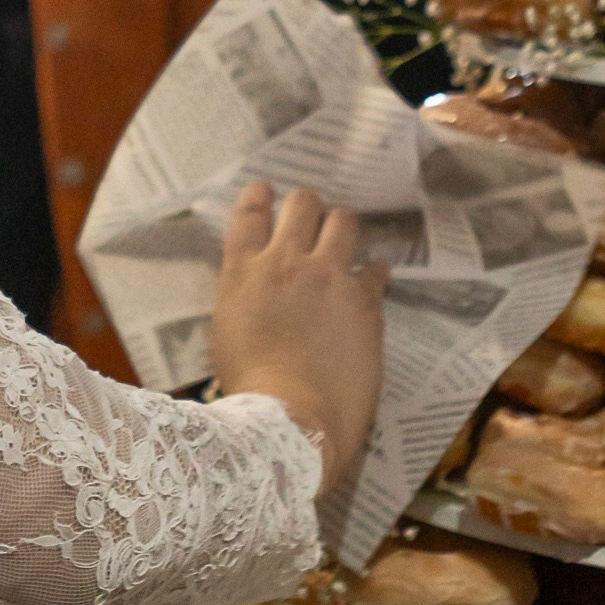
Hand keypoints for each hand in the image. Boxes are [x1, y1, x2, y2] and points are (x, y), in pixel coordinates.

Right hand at [209, 182, 385, 491]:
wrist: (294, 414)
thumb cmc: (250, 384)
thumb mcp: (228, 329)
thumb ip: (244, 296)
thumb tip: (258, 286)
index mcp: (243, 271)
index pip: (250, 213)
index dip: (259, 195)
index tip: (266, 190)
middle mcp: (286, 262)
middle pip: (301, 204)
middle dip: (306, 205)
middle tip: (309, 215)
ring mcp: (329, 276)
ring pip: (343, 221)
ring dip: (341, 225)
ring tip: (342, 236)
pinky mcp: (365, 299)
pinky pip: (376, 268)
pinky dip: (372, 270)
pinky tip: (372, 276)